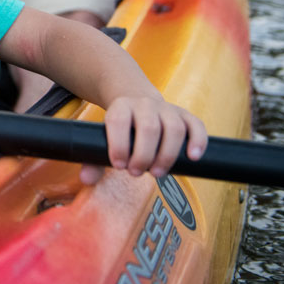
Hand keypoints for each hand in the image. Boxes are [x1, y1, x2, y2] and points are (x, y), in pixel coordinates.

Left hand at [79, 96, 206, 184]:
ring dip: (167, 154)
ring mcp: (167, 108)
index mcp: (120, 106)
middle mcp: (144, 104)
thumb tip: (85, 179)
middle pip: (148, 127)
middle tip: (136, 173)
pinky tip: (192, 158)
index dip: (118, 144)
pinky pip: (195, 125)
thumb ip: (92, 160)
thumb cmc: (120, 130)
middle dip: (143, 154)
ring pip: (174, 128)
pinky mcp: (185, 115)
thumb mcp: (104, 139)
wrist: (138, 104)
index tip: (118, 165)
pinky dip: (197, 141)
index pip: (118, 121)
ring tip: (157, 173)